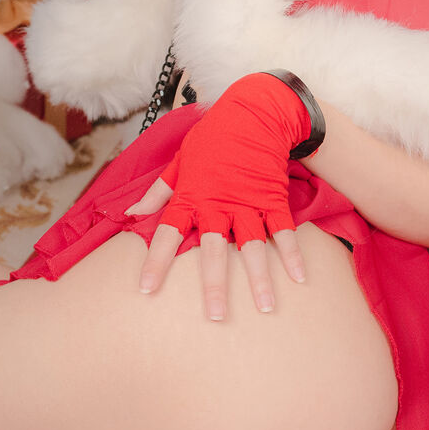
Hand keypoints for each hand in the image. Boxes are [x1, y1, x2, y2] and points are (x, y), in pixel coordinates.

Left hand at [128, 76, 310, 316]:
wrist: (253, 112)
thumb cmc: (212, 139)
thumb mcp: (179, 162)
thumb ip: (157, 193)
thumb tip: (130, 214)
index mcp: (191, 197)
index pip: (168, 233)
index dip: (156, 262)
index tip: (146, 289)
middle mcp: (219, 205)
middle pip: (213, 251)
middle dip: (214, 285)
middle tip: (217, 316)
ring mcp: (249, 203)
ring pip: (253, 247)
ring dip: (260, 279)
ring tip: (265, 308)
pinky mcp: (273, 199)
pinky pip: (283, 231)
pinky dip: (292, 254)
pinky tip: (299, 279)